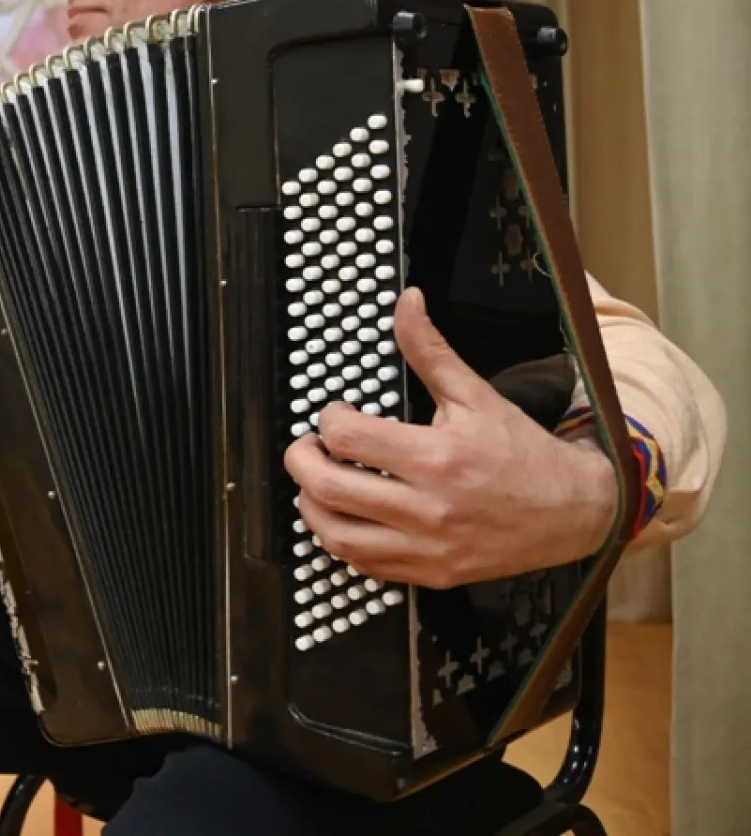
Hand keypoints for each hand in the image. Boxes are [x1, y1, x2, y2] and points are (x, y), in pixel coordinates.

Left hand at [283, 287, 618, 590]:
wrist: (575, 512)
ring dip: (313, 506)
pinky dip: (342, 541)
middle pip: (328, 491)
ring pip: (336, 537)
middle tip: (308, 447)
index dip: (328, 421)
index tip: (336, 414)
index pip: (346, 440)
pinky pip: (364, 566)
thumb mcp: (476, 396)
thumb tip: (407, 302)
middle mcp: (428, 509)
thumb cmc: (523, 453)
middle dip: (302, 462)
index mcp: (437, 458)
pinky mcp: (431, 575)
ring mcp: (428, 549)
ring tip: (319, 482)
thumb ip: (431, 351)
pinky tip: (347, 517)